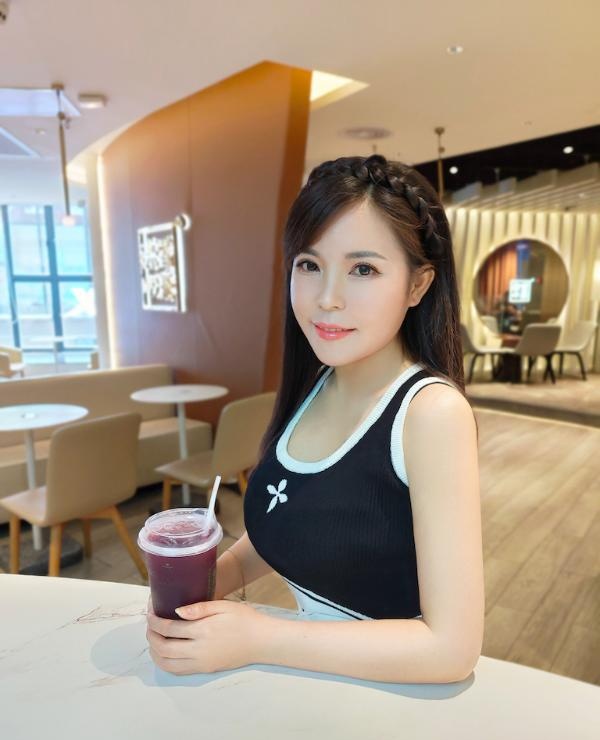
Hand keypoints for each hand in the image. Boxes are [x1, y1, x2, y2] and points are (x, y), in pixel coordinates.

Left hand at [146, 598, 270, 674]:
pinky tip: (164, 653)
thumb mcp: (223, 606)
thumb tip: (176, 611)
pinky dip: (165, 663)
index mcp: (203, 631)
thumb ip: (199, 608)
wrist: (261, 641)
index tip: (150, 612)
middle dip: (151, 636)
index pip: (169, 628)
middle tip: (149, 624)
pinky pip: (177, 671)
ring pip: (167, 664)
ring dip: (155, 652)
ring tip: (153, 638)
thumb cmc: (244, 619)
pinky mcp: (204, 670)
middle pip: (163, 648)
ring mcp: (201, 663)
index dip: (155, 621)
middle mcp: (198, 650)